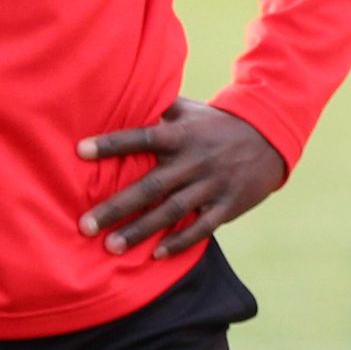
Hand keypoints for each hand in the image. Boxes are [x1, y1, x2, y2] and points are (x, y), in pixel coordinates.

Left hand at [78, 101, 290, 260]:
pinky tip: (156, 254)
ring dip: (140, 230)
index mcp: (181, 135)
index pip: (142, 138)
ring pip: (171, 211)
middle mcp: (194, 161)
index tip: (80, 150)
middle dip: (117, 207)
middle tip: (85, 225)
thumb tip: (122, 95)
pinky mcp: (227, 205)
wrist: (270, 138)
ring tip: (111, 246)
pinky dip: (179, 241)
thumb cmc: (217, 124)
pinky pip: (201, 227)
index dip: (112, 144)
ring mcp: (212, 185)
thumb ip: (158, 110)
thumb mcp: (190, 110)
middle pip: (151, 186)